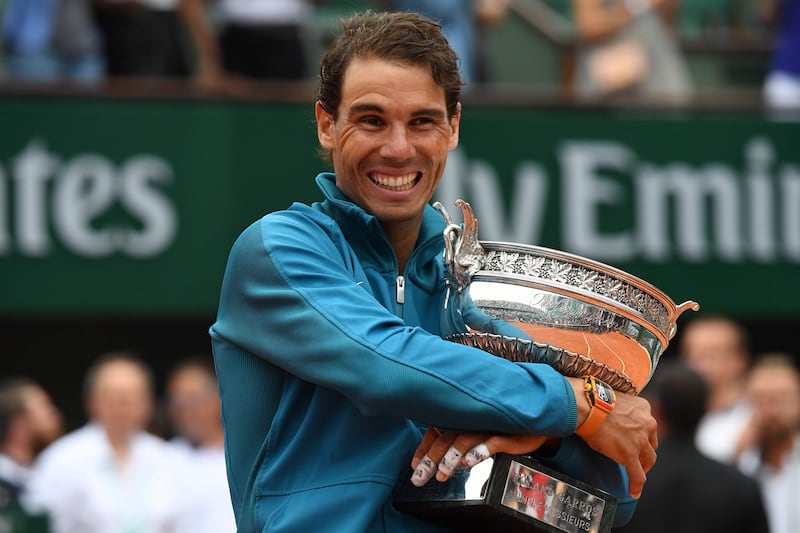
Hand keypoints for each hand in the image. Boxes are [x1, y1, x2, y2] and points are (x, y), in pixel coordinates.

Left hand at [410, 427, 552, 486]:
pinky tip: (469, 462)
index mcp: (462, 417)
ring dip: (451, 457)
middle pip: (445, 438)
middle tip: (420, 478)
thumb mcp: (478, 432)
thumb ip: (458, 441)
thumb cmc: (503, 426)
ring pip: (464, 439)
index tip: (414, 465)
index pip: (435, 430)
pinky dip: (479, 451)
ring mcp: (488, 425)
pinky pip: (490, 442)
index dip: (424, 448)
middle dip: (431, 459)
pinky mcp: (506, 433)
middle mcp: (471, 419)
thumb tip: (441, 461)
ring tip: (443, 473)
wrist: (536, 420)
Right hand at [577, 389, 657, 498]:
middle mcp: (647, 424)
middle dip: (645, 452)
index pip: (648, 426)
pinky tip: (634, 491)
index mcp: (644, 408)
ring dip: (643, 467)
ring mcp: (640, 440)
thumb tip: (609, 414)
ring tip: (637, 473)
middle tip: (638, 457)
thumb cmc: (594, 399)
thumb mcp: (615, 399)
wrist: (588, 405)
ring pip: (648, 460)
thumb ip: (621, 410)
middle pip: (651, 443)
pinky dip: (636, 485)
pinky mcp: (630, 455)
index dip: (643, 435)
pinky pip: (637, 475)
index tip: (637, 440)